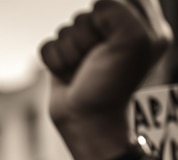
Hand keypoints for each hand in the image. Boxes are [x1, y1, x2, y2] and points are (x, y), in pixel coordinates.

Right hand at [40, 0, 171, 159]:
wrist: (86, 119)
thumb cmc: (112, 85)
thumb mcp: (132, 40)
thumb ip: (116, 9)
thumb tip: (92, 10)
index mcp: (140, 26)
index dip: (112, 16)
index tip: (117, 41)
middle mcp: (112, 33)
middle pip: (86, 14)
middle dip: (87, 39)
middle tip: (98, 61)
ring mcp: (86, 45)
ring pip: (64, 30)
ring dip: (71, 54)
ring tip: (82, 72)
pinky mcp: (63, 57)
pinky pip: (48, 46)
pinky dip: (55, 63)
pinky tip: (67, 75)